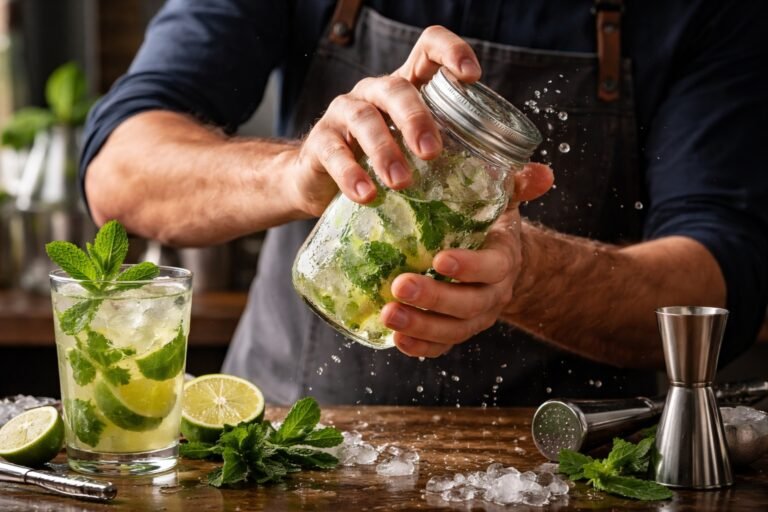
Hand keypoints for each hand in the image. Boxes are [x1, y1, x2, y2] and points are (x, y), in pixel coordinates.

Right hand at [287, 26, 482, 216]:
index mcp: (410, 91)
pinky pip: (333, 151)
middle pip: (397, 88)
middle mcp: (376, 94)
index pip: (428, 50)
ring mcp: (345, 115)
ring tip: (401, 183)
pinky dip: (350, 174)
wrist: (327, 191)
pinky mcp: (321, 143)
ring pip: (364, 118)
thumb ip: (490, 172)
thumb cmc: (392, 173)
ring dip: (383, 150)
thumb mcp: (440, 171)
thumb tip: (543, 179)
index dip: (450, 51)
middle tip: (432, 153)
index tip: (471, 77)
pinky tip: (366, 195)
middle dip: (416, 118)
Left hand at [381, 163, 553, 357]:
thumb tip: (542, 172)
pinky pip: (441, 346)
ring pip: (452, 330)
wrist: (498, 265)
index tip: (439, 259)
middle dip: (434, 298)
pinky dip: (420, 347)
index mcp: (503, 261)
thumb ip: (518, 185)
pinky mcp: (455, 332)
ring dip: (420, 326)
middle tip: (399, 286)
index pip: (492, 267)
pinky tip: (396, 340)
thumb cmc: (490, 227)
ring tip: (388, 314)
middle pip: (468, 304)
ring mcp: (474, 318)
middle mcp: (492, 294)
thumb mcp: (504, 202)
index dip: (468, 267)